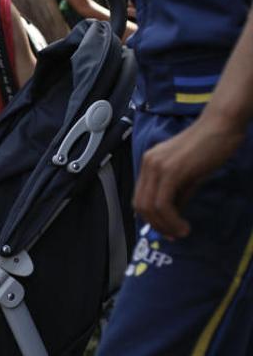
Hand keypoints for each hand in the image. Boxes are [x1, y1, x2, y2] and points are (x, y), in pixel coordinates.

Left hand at [134, 114, 243, 238]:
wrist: (221, 125)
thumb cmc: (210, 146)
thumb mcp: (189, 174)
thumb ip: (178, 193)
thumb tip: (173, 216)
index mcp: (149, 162)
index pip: (140, 196)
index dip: (151, 217)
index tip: (167, 230)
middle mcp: (148, 163)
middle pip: (140, 204)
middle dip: (156, 225)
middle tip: (174, 235)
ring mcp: (157, 166)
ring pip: (150, 206)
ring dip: (164, 225)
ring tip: (181, 232)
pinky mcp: (170, 171)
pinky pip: (162, 203)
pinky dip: (171, 220)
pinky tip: (183, 226)